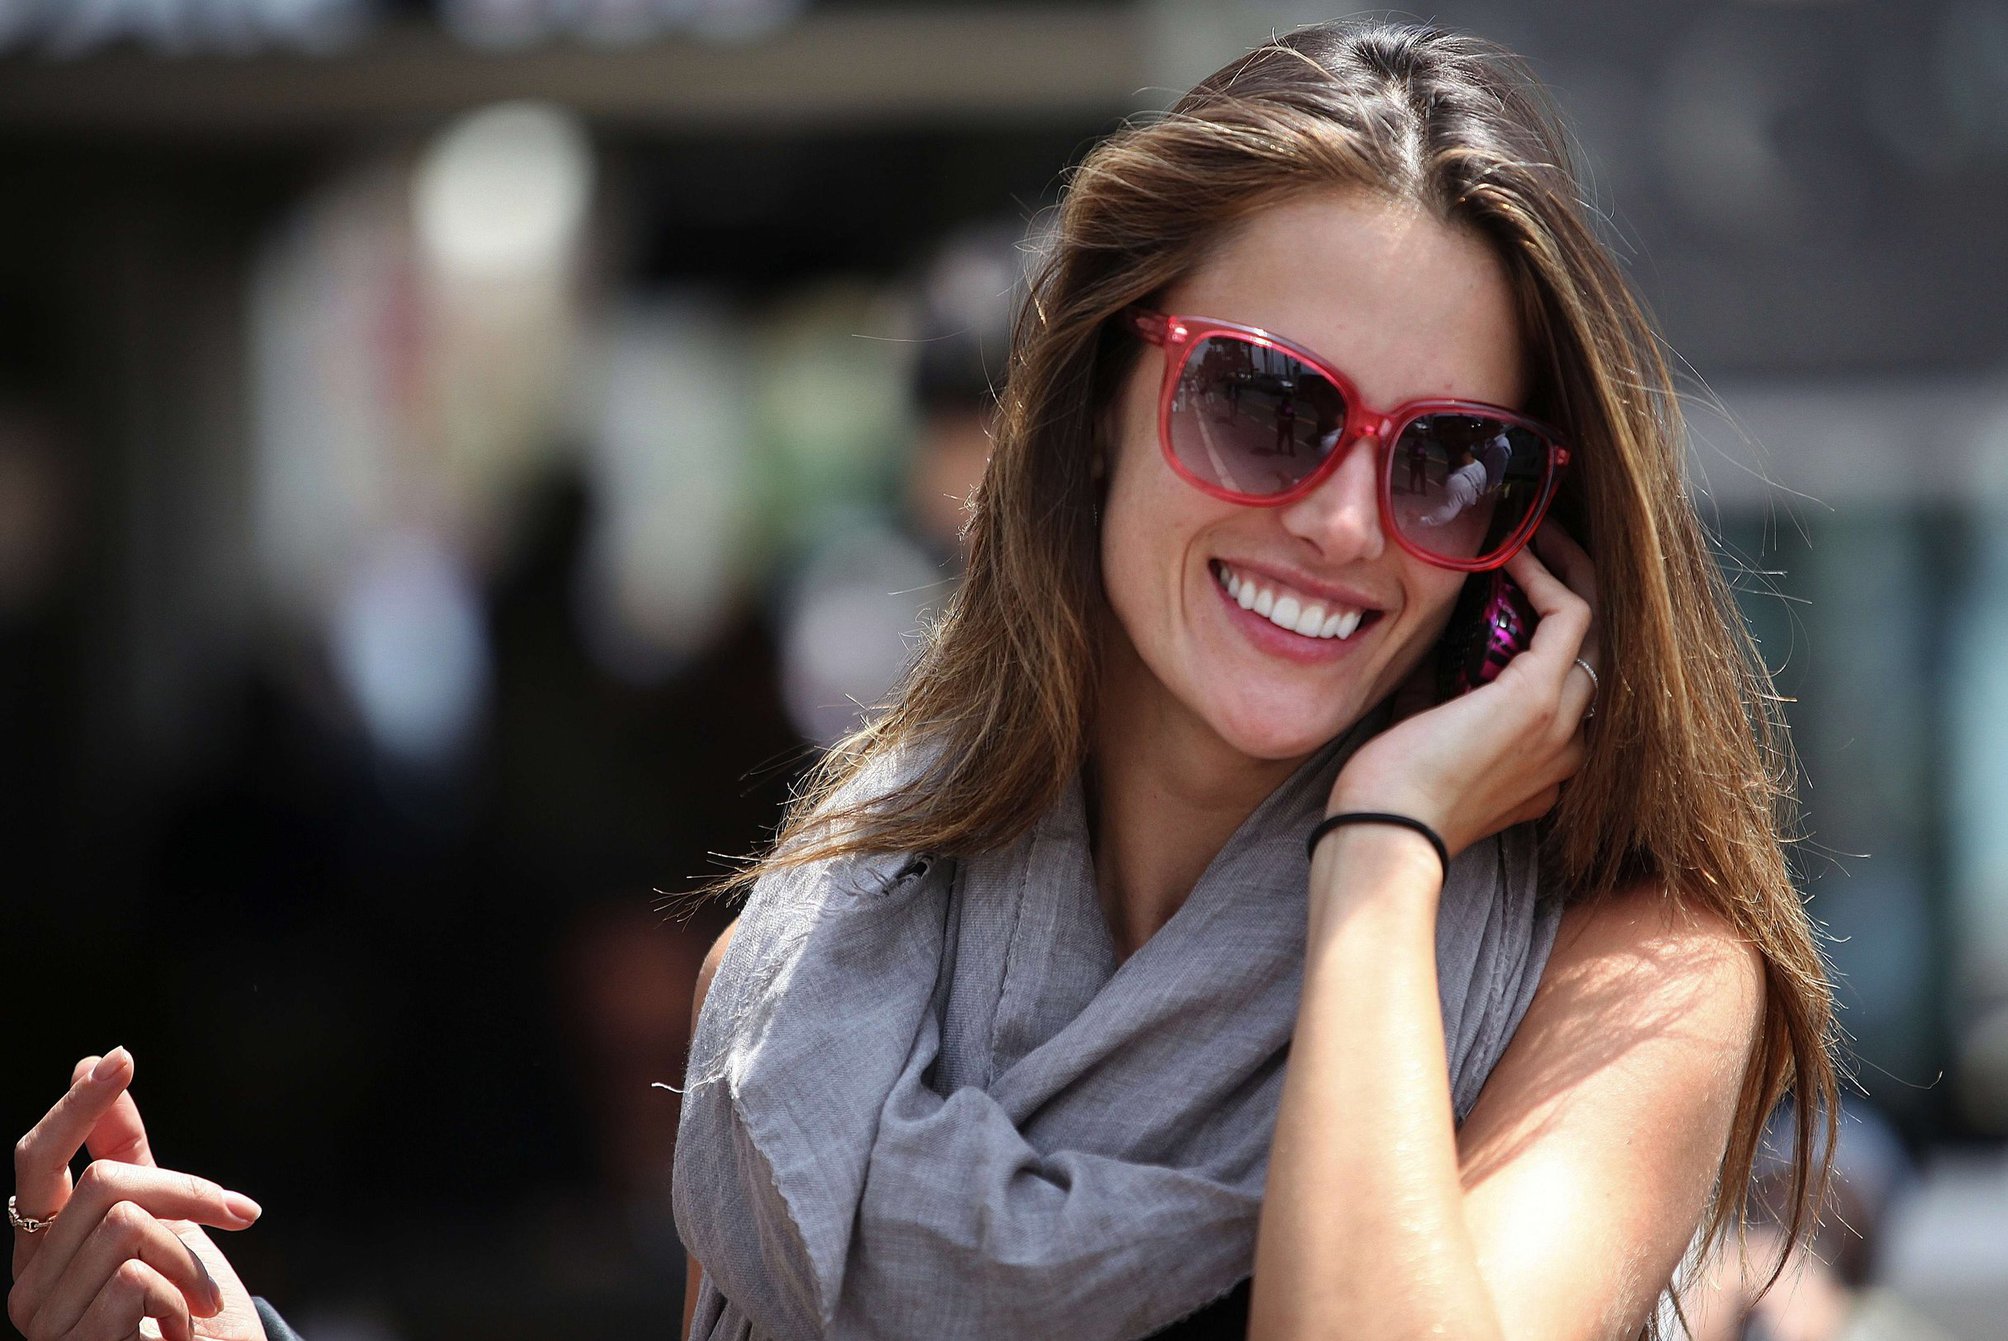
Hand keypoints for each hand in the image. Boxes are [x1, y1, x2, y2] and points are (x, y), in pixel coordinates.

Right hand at [11, 1049, 267, 1340]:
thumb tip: (97, 1061)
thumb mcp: (166, 1220)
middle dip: (187, 1191)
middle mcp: (30, 1284)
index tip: (120, 1059)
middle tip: (236, 1216)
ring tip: (195, 1304)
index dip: (78, 1107)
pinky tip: (176, 1333)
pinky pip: (136, 1281)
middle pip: (106, 1185)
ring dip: (190, 1262)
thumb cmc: (187, 1311)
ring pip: (128, 1229)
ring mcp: (47, 1323)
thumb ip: (127, 1154)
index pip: (37, 1161)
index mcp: (45, 1246)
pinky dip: (180, 1300)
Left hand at [1329, 522, 1598, 860]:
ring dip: (1570, 572)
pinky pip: (1569, 616)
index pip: (1576, 685)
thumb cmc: (1391, 793)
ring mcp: (1561, 721)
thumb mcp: (1425, 734)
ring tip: (1538, 535)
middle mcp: (1570, 746)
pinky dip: (1547, 577)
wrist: (1385, 830)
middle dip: (1577, 590)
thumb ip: (1440, 693)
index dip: (1556, 630)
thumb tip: (1435, 645)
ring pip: (1597, 628)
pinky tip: (1516, 553)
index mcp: (1548, 766)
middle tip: (1546, 544)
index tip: (1522, 588)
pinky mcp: (1537, 697)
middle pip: (1600, 651)